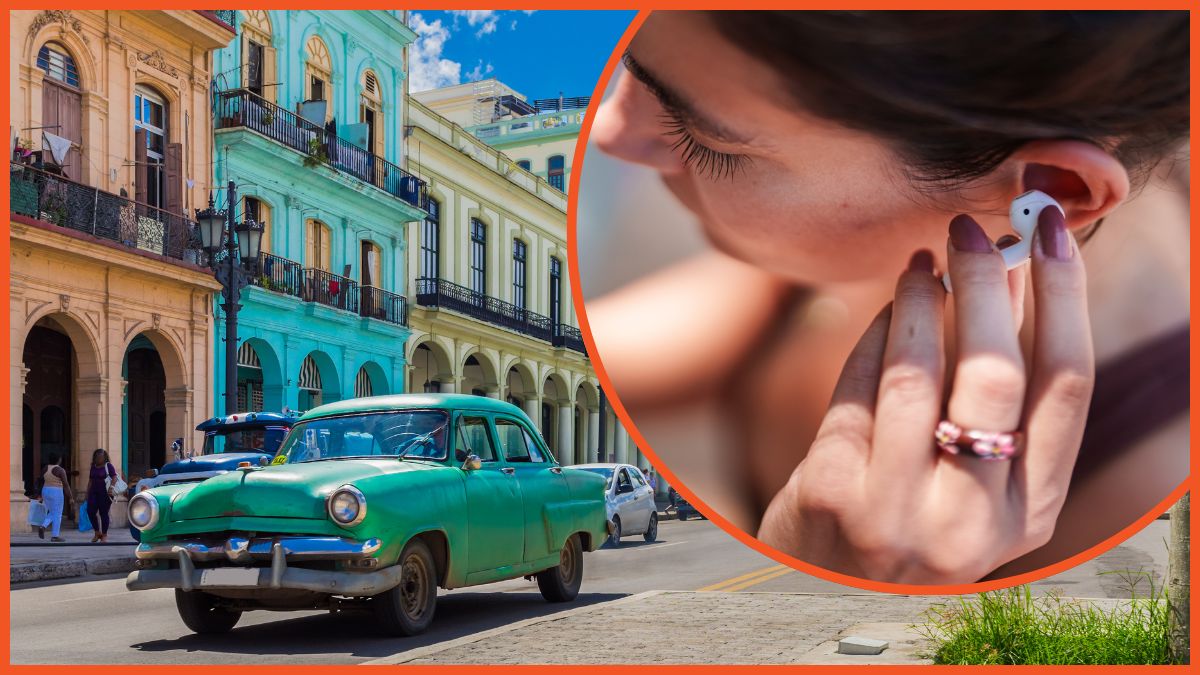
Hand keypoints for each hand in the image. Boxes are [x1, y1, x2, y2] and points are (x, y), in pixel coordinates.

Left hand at [758, 211, 1093, 583]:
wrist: (822, 577)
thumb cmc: (909, 513)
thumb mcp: (973, 478)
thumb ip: (1000, 397)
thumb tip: (1016, 274)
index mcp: (1028, 514)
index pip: (1067, 385)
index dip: (1064, 298)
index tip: (1053, 236)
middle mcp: (971, 522)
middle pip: (996, 373)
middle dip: (985, 286)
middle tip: (972, 232)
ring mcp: (895, 512)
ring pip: (917, 372)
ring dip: (920, 300)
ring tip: (921, 263)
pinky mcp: (831, 493)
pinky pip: (858, 385)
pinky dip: (873, 336)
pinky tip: (883, 312)